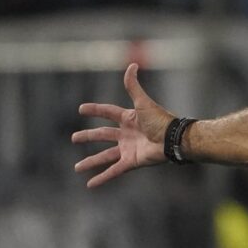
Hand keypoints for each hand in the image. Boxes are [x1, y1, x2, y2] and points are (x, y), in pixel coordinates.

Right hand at [72, 63, 173, 187]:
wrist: (173, 140)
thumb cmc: (161, 120)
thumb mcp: (143, 102)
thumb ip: (134, 86)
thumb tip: (132, 64)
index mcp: (129, 118)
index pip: (108, 112)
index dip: (95, 110)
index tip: (81, 109)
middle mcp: (126, 134)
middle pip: (103, 135)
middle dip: (88, 137)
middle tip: (74, 138)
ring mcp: (128, 149)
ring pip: (105, 156)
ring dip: (91, 161)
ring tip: (76, 168)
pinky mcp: (131, 162)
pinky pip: (113, 171)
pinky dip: (102, 178)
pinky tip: (90, 184)